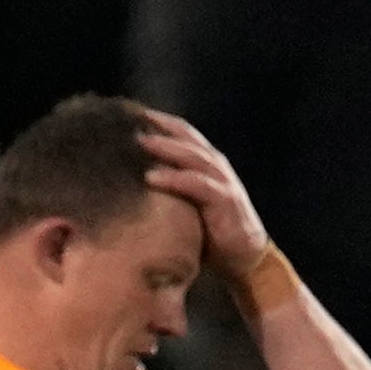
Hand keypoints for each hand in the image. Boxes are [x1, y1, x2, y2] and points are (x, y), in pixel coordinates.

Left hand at [138, 110, 269, 276]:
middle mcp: (215, 166)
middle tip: (127, 120)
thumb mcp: (186, 199)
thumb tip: (129, 173)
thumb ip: (169, 182)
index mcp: (206, 162)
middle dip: (158, 127)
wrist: (243, 256)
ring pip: (193, 156)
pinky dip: (174, 179)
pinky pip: (197, 184)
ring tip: (139, 142)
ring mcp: (223, 181)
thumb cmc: (209, 228)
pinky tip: (151, 177)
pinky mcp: (225, 200)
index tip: (127, 112)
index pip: (181, 132)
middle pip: (186, 137)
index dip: (158, 120)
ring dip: (165, 147)